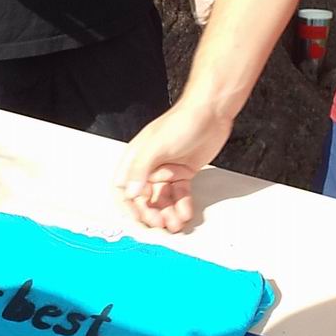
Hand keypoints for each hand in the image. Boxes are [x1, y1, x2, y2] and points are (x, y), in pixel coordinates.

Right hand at [115, 95, 232, 231]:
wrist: (212, 112)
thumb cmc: (182, 122)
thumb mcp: (157, 145)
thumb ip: (141, 169)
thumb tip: (131, 192)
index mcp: (136, 158)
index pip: (124, 188)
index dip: (129, 206)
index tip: (139, 219)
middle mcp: (149, 167)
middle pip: (144, 198)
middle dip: (151, 213)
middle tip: (161, 223)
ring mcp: (166, 171)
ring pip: (163, 200)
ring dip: (168, 213)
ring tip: (176, 223)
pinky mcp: (183, 173)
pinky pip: (179, 195)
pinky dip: (182, 205)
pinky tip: (185, 212)